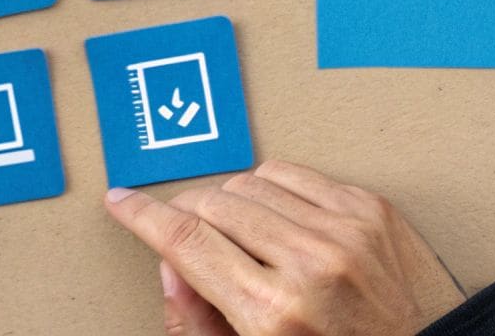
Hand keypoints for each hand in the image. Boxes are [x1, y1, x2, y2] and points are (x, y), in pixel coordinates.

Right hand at [106, 160, 466, 334]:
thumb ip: (199, 323)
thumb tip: (169, 266)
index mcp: (273, 314)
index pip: (186, 239)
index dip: (144, 216)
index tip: (123, 202)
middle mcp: (309, 263)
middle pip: (215, 203)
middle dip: (189, 213)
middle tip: (186, 232)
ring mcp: (345, 229)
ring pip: (253, 182)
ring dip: (232, 202)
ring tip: (238, 234)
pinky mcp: (371, 209)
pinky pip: (299, 174)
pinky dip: (276, 191)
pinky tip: (277, 218)